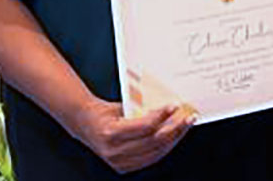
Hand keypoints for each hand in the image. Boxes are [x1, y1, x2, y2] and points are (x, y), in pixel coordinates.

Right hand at [66, 100, 195, 172]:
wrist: (85, 124)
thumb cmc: (103, 113)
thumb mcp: (121, 106)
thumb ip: (141, 110)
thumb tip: (168, 109)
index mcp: (110, 133)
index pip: (146, 126)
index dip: (163, 116)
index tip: (174, 106)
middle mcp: (114, 151)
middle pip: (154, 141)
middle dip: (175, 128)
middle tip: (187, 117)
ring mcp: (118, 162)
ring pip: (156, 152)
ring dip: (174, 138)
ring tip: (184, 126)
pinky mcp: (123, 168)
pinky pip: (151, 158)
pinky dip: (165, 147)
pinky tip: (173, 137)